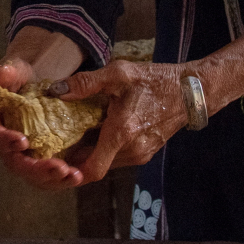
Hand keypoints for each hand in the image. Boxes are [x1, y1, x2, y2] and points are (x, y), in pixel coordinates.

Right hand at [0, 26, 91, 190]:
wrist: (31, 87)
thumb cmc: (19, 78)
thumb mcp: (14, 70)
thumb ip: (6, 72)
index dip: (4, 140)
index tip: (22, 141)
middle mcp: (2, 143)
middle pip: (13, 162)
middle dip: (35, 168)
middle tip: (58, 167)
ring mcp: (20, 155)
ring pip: (31, 175)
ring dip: (52, 179)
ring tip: (73, 176)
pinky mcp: (37, 161)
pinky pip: (46, 177)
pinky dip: (62, 179)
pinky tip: (77, 176)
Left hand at [53, 61, 192, 182]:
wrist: (190, 91)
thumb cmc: (154, 80)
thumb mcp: (118, 73)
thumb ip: (86, 83)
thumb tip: (56, 91)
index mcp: (122, 133)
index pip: (92, 169)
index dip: (70, 170)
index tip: (53, 160)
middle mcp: (132, 150)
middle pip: (95, 166)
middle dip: (75, 158)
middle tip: (55, 143)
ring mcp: (141, 153)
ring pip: (106, 162)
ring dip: (89, 153)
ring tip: (72, 135)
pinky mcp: (146, 152)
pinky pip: (118, 157)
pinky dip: (104, 149)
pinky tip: (95, 132)